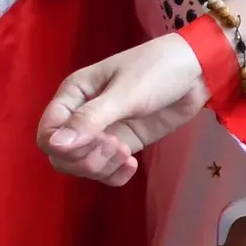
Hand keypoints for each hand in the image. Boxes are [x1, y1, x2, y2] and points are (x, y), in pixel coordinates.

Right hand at [37, 35, 210, 185]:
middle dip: (85, 159)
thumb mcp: (125, 93)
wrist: (199, 72)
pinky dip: (115, 174)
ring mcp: (103, 132)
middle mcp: (82, 115)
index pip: (47, 132)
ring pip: (83, 165)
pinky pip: (106, 170)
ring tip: (127, 154)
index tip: (97, 140)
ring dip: (101, 167)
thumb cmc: (158, 71)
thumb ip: (90, 120)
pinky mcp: (124, 143)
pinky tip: (133, 165)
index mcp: (74, 94)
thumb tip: (54, 145)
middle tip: (118, 147)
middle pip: (61, 155)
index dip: (63, 147)